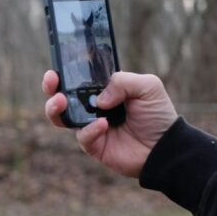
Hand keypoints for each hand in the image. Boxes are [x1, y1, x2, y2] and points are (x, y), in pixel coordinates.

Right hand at [42, 71, 178, 177]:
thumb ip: (122, 81)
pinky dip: (90, 129)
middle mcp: (92, 108)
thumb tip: (99, 99)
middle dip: (51, 88)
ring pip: (61, 118)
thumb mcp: (147, 86)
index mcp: (103, 91)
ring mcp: (90, 126)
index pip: (77, 80)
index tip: (57, 68)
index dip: (64, 73)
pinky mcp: (93, 145)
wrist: (165, 146)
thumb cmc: (157, 115)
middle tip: (52, 81)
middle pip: (61, 97)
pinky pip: (82, 136)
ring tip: (61, 101)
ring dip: (55, 108)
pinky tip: (103, 125)